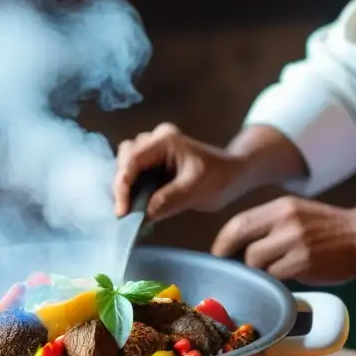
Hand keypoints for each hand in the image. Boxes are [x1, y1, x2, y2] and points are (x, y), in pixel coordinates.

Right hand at [113, 123, 249, 221]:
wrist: (234, 175)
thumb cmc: (220, 178)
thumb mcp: (195, 191)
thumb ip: (167, 201)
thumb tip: (141, 215)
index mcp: (165, 139)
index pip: (133, 160)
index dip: (123, 187)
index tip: (122, 213)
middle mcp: (155, 139)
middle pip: (124, 159)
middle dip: (121, 186)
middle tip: (124, 213)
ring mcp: (153, 149)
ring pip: (125, 165)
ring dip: (124, 187)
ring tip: (128, 210)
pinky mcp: (154, 162)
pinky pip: (134, 173)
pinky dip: (131, 189)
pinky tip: (133, 206)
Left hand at [211, 196, 355, 283]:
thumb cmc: (328, 229)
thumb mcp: (298, 213)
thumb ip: (270, 224)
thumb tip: (239, 246)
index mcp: (281, 207)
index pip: (239, 222)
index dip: (223, 241)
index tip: (218, 254)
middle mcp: (286, 220)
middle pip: (242, 241)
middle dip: (234, 258)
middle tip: (234, 270)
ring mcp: (295, 241)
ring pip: (256, 261)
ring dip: (259, 271)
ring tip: (273, 272)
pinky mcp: (304, 262)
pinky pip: (275, 276)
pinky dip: (276, 280)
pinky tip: (287, 278)